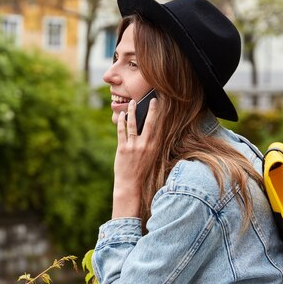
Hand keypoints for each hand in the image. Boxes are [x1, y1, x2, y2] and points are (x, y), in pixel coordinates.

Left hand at [112, 98, 157, 218]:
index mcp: (154, 147)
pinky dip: (121, 122)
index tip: (162, 105)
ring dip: (132, 111)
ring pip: (133, 124)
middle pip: (149, 123)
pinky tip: (121, 115)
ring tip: (131, 102)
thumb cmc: (141, 171)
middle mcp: (145, 145)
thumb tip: (150, 129)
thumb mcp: (151, 157)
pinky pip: (121, 131)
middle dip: (151, 109)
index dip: (161, 115)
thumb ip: (151, 144)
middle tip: (151, 99)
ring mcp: (133, 146)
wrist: (130, 185)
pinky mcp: (122, 148)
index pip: (159, 128)